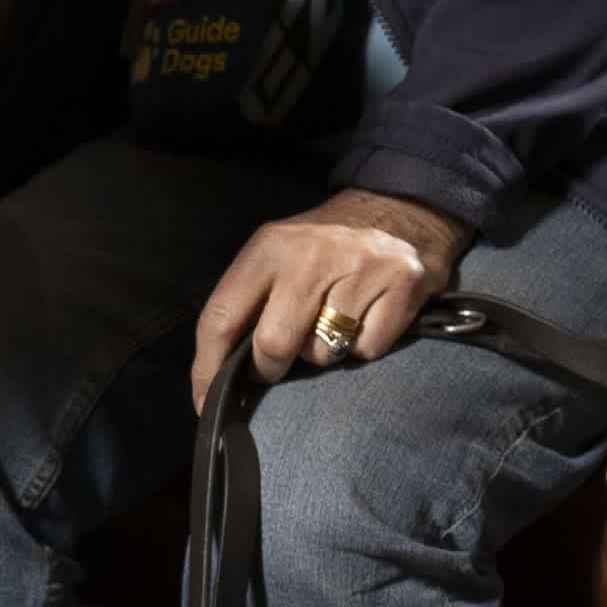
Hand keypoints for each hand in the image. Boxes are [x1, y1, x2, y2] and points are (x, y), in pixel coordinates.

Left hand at [191, 189, 470, 406]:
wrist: (400, 205)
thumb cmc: (327, 243)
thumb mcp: (279, 251)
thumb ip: (252, 298)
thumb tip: (223, 367)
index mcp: (270, 246)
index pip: (221, 316)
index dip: (207, 367)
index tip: (205, 402)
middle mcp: (312, 255)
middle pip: (274, 344)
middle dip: (269, 368)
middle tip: (276, 364)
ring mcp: (361, 268)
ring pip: (324, 353)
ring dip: (323, 353)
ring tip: (332, 322)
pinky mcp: (402, 284)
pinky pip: (368, 349)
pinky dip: (364, 344)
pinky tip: (368, 315)